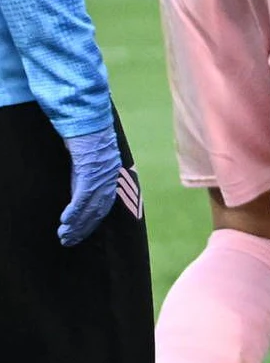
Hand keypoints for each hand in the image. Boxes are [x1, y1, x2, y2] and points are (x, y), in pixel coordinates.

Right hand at [56, 119, 126, 244]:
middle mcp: (109, 178)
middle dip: (84, 228)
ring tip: (65, 237)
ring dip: (78, 225)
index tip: (82, 233)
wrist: (89, 121)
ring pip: (91, 207)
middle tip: (70, 242)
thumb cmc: (88, 138)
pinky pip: (84, 196)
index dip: (93, 221)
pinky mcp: (91, 171)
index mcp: (111, 176)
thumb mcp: (91, 160)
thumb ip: (88, 174)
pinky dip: (75, 211)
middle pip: (98, 210)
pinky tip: (66, 221)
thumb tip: (81, 188)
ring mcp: (102, 175)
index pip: (104, 205)